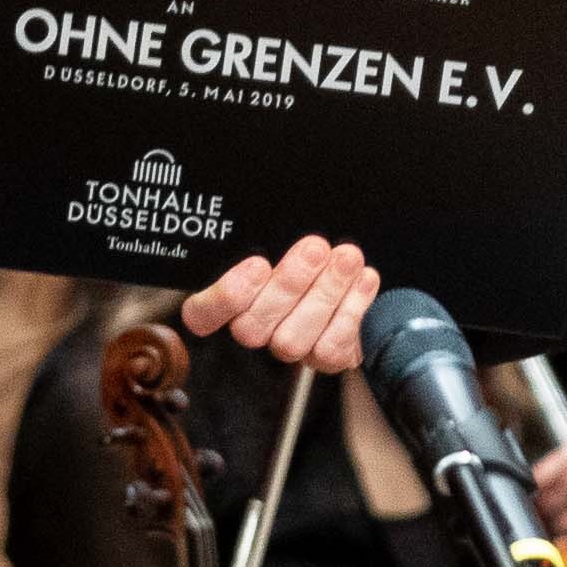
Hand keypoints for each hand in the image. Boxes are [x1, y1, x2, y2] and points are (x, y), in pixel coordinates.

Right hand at [178, 234, 383, 373]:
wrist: (357, 274)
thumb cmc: (312, 249)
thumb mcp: (285, 235)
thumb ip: (275, 235)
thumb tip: (276, 208)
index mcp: (232, 298)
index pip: (202, 314)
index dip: (224, 298)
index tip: (258, 264)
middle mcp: (254, 327)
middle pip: (252, 325)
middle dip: (289, 284)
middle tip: (315, 248)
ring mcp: (288, 346)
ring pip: (293, 339)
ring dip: (325, 294)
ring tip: (347, 259)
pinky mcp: (323, 358)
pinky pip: (329, 349)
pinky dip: (351, 312)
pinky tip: (364, 281)